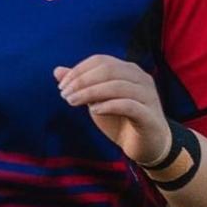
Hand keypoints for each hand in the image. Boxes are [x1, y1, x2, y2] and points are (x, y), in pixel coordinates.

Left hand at [54, 55, 170, 164]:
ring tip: (73, 102)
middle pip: (109, 70)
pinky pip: (129, 105)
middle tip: (64, 94)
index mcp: (128, 70)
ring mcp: (148, 95)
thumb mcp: (96, 101)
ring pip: (117, 86)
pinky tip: (94, 111)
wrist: (146, 146)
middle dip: (82, 80)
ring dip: (90, 93)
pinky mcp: (150, 115)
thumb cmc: (120, 120)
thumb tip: (57, 71)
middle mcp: (141, 78)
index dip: (79, 70)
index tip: (62, 85)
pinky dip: (109, 105)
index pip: (101, 61)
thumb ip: (81, 85)